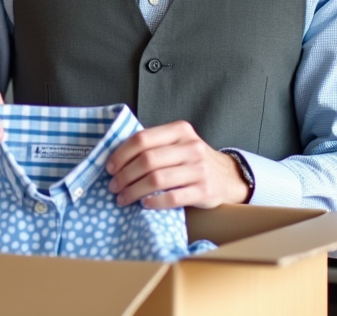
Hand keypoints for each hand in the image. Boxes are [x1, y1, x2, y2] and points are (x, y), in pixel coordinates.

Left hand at [104, 120, 249, 208]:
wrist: (227, 177)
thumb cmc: (191, 160)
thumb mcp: (177, 143)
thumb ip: (153, 145)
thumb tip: (115, 158)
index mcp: (180, 130)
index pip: (142, 139)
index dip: (121, 154)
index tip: (109, 167)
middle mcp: (191, 147)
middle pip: (147, 160)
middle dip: (124, 175)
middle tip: (113, 186)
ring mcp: (199, 169)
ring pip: (156, 180)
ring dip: (134, 191)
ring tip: (122, 198)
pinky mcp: (204, 191)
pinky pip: (172, 198)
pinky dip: (154, 202)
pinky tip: (144, 204)